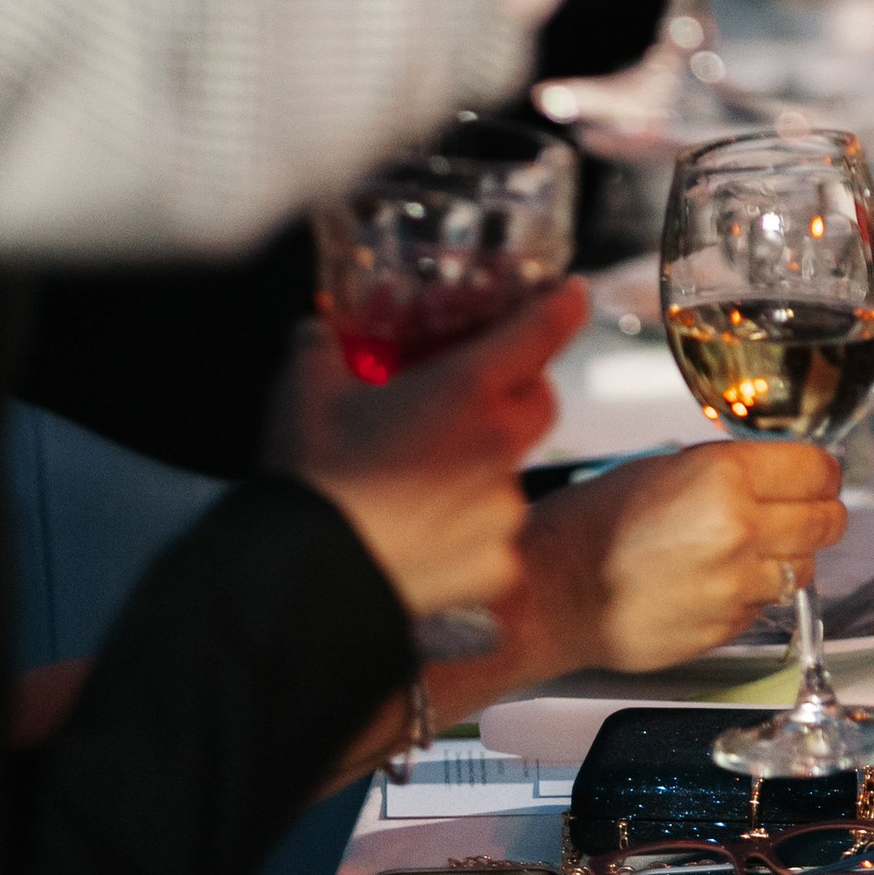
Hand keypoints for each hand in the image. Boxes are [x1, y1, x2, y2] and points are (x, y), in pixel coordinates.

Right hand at [273, 283, 587, 622]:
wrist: (302, 579)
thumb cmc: (311, 476)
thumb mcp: (305, 389)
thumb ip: (321, 344)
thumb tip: (315, 328)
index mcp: (468, 389)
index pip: (543, 330)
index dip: (562, 306)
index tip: (571, 295)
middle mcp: (500, 445)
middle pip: (539, 401)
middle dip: (518, 389)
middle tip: (474, 394)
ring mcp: (503, 511)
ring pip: (515, 471)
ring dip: (485, 464)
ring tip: (427, 477)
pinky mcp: (496, 566)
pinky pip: (497, 537)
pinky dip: (470, 531)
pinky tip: (427, 534)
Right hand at [511, 442, 847, 674]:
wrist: (554, 592)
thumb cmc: (594, 524)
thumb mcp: (665, 467)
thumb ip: (728, 470)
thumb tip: (775, 474)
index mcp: (725, 476)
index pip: (817, 469)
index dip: (819, 471)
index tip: (814, 474)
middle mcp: (740, 529)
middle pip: (826, 520)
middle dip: (817, 512)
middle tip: (798, 508)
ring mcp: (736, 585)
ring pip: (804, 568)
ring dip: (789, 556)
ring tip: (751, 548)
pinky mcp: (726, 627)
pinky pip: (767, 605)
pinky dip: (755, 592)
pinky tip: (718, 580)